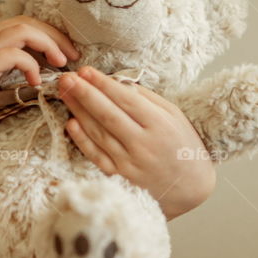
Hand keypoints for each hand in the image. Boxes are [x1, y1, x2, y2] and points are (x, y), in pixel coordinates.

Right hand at [0, 17, 79, 124]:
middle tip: (73, 55)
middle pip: (29, 22)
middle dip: (56, 37)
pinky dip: (31, 66)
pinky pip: (14, 55)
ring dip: (48, 45)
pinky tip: (35, 82)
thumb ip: (1, 65)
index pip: (24, 22)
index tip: (65, 50)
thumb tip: (31, 69)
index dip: (49, 32)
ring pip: (25, 32)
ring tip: (60, 64)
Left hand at [56, 67, 215, 219]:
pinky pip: (97, 156)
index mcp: (159, 124)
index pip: (125, 99)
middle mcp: (144, 144)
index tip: (85, 70)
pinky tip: (71, 123)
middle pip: (107, 115)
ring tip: (65, 93)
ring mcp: (130, 163)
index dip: (103, 84)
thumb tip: (117, 83)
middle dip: (84, 94)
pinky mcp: (121, 177)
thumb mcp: (174, 115)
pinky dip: (82, 140)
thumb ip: (146, 98)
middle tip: (66, 78)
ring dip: (78, 111)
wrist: (192, 186)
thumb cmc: (183, 145)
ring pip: (99, 133)